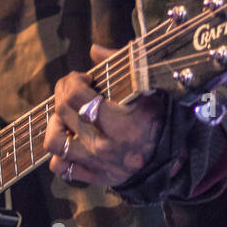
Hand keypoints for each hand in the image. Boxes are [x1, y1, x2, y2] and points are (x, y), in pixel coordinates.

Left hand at [44, 44, 166, 187]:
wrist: (171, 161)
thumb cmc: (160, 121)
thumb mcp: (150, 90)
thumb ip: (124, 66)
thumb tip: (94, 49)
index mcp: (120, 124)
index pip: (76, 96)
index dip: (72, 81)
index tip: (82, 78)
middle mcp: (104, 145)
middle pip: (62, 112)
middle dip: (62, 93)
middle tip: (71, 89)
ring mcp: (96, 164)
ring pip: (54, 142)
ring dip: (55, 124)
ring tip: (65, 116)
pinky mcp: (94, 177)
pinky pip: (60, 167)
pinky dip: (59, 154)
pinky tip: (70, 141)